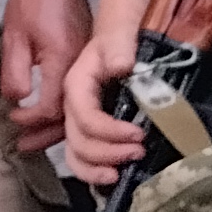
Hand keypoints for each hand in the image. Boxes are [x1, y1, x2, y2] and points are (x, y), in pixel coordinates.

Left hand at [0, 0, 93, 156]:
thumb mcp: (15, 36)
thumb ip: (15, 72)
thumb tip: (18, 102)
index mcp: (63, 59)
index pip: (52, 106)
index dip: (31, 119)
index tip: (14, 119)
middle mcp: (82, 64)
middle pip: (71, 113)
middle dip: (47, 134)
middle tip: (24, 147)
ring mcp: (89, 59)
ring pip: (78, 104)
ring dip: (57, 124)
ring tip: (35, 139)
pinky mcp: (88, 55)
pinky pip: (82, 90)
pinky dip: (67, 107)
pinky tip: (53, 114)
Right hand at [56, 28, 154, 186]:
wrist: (120, 41)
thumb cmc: (119, 39)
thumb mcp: (118, 36)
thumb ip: (118, 46)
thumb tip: (121, 66)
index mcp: (76, 86)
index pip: (85, 117)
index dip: (109, 131)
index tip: (138, 134)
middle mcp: (73, 107)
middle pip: (78, 141)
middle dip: (107, 153)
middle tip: (139, 152)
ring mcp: (80, 121)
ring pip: (76, 155)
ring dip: (96, 169)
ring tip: (122, 172)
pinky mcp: (91, 131)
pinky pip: (83, 158)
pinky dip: (94, 172)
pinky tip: (113, 176)